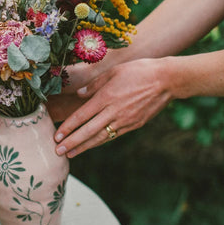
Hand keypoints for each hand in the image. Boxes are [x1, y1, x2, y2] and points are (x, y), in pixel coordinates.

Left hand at [54, 58, 171, 156]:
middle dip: (71, 142)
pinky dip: (100, 141)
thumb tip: (80, 95)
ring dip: (84, 146)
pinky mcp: (134, 125)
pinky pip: (113, 135)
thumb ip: (95, 84)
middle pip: (88, 131)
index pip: (81, 116)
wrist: (167, 80)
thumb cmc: (140, 71)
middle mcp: (114, 111)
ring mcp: (125, 120)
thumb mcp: (114, 71)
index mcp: (106, 97)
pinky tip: (91, 145)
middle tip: (58, 151)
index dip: (68, 127)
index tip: (56, 135)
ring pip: (100, 137)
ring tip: (70, 153)